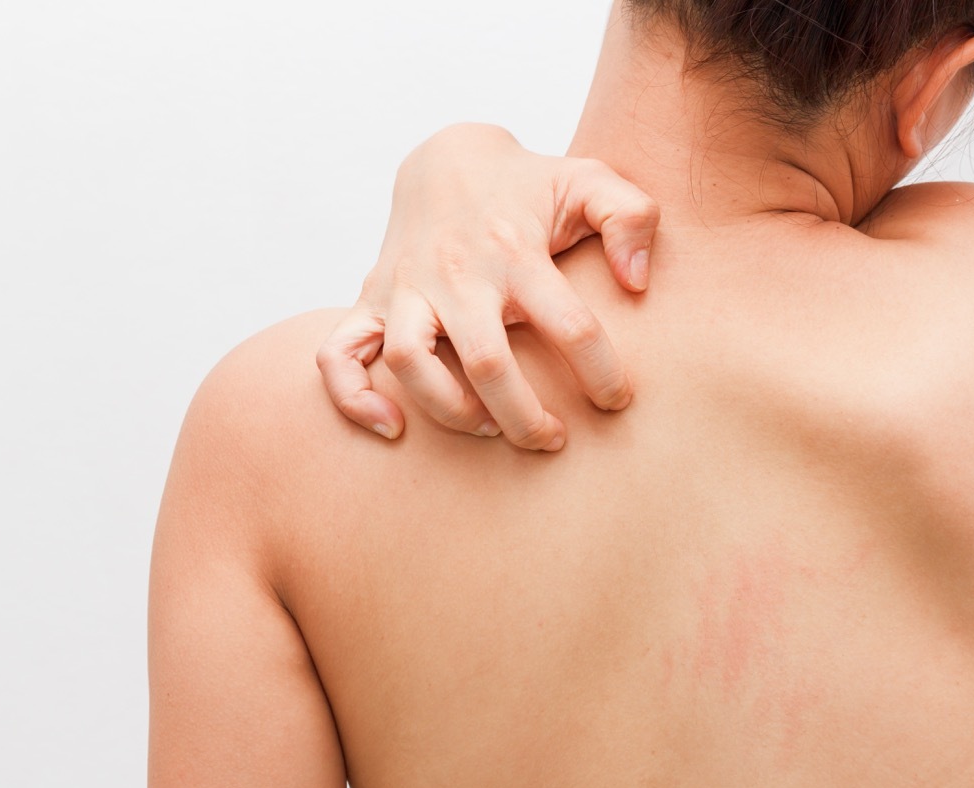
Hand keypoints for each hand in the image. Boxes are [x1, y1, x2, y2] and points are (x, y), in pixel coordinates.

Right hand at [317, 123, 659, 449]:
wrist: (447, 160)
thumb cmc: (528, 185)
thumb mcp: (590, 181)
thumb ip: (632, 218)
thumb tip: (636, 282)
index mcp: (516, 252)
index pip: (570, 325)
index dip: (603, 374)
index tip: (618, 401)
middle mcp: (456, 275)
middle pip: (486, 363)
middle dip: (524, 418)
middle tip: (553, 441)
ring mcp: (405, 288)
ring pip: (410, 363)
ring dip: (450, 411)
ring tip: (489, 430)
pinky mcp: (368, 299)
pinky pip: (337, 355)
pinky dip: (354, 398)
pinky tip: (392, 428)